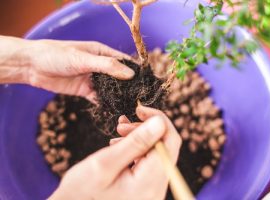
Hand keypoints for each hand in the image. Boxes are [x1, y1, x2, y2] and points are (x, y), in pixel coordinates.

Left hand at [0, 36, 133, 101]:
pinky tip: (114, 111)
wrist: (32, 66)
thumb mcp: (83, 59)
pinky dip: (106, 104)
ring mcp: (93, 79)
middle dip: (129, 86)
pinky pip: (99, 98)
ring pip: (111, 89)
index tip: (147, 81)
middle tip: (142, 98)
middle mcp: (100, 66)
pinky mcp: (85, 90)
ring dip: (119, 96)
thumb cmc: (57, 55)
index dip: (136, 71)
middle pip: (119, 77)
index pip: (124, 62)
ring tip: (131, 106)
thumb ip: (107, 66)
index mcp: (102, 52)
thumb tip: (130, 74)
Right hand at [49, 105, 181, 199]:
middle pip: (165, 146)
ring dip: (139, 138)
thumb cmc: (82, 191)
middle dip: (146, 129)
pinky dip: (137, 149)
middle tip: (121, 125)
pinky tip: (120, 146)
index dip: (159, 120)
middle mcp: (157, 189)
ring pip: (157, 152)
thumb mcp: (106, 162)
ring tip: (117, 134)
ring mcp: (153, 190)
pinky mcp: (146, 188)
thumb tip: (160, 122)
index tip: (139, 109)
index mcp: (150, 183)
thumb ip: (136, 142)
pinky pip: (149, 162)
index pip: (170, 141)